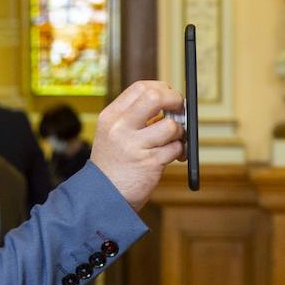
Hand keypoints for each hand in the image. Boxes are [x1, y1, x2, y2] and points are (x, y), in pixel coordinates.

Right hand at [90, 80, 185, 210]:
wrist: (104, 196)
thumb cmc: (114, 164)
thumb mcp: (114, 133)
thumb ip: (135, 117)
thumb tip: (169, 102)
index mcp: (111, 116)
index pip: (140, 88)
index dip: (162, 88)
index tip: (170, 97)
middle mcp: (120, 128)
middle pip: (156, 97)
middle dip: (175, 101)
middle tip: (180, 109)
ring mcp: (135, 145)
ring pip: (171, 126)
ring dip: (179, 133)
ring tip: (173, 141)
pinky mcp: (150, 163)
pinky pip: (176, 148)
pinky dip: (179, 151)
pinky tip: (170, 157)